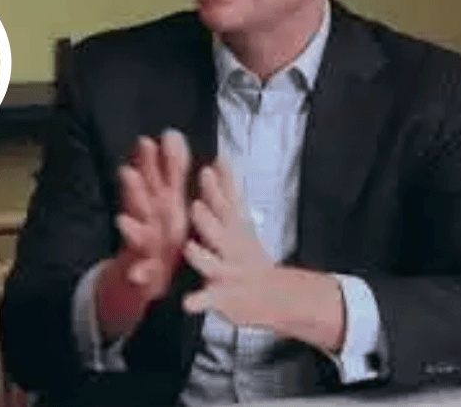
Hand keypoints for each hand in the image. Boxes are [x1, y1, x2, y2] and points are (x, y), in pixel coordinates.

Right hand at [97, 129, 190, 335]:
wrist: (138, 279)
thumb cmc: (157, 234)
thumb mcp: (166, 201)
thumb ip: (171, 169)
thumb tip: (173, 132)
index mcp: (159, 206)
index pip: (155, 180)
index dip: (151, 162)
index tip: (150, 140)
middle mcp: (147, 223)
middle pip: (141, 203)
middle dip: (135, 188)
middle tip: (128, 172)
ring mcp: (143, 248)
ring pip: (138, 235)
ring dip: (130, 229)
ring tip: (122, 222)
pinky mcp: (143, 274)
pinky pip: (141, 274)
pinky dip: (138, 273)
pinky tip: (137, 273)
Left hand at [181, 160, 275, 326]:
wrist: (274, 296)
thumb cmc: (246, 252)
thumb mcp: (240, 220)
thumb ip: (228, 190)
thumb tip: (221, 157)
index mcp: (232, 229)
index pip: (225, 205)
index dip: (216, 188)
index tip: (209, 169)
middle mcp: (231, 249)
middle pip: (219, 232)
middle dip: (207, 219)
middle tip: (196, 205)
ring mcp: (227, 273)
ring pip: (212, 265)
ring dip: (201, 257)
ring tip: (189, 248)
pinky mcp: (221, 297)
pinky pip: (207, 299)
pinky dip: (198, 301)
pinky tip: (186, 304)